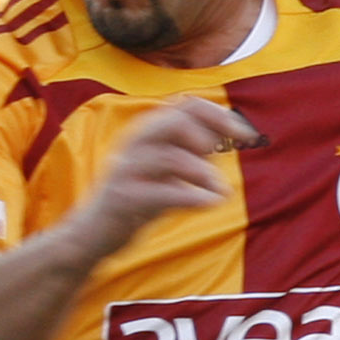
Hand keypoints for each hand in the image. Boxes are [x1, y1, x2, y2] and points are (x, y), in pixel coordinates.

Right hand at [70, 95, 259, 260]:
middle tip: (226, 154)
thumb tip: (227, 133)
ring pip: (171, 158)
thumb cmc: (136, 200)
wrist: (93, 235)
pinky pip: (162, 193)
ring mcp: (126, 170)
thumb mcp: (167, 170)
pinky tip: (212, 203)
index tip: (246, 136)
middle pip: (175, 120)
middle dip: (210, 133)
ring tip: (222, 191)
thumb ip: (193, 151)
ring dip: (204, 174)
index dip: (220, 115)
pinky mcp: (123, 199)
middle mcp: (134, 144)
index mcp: (147, 132)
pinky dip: (192, 198)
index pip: (187, 105)